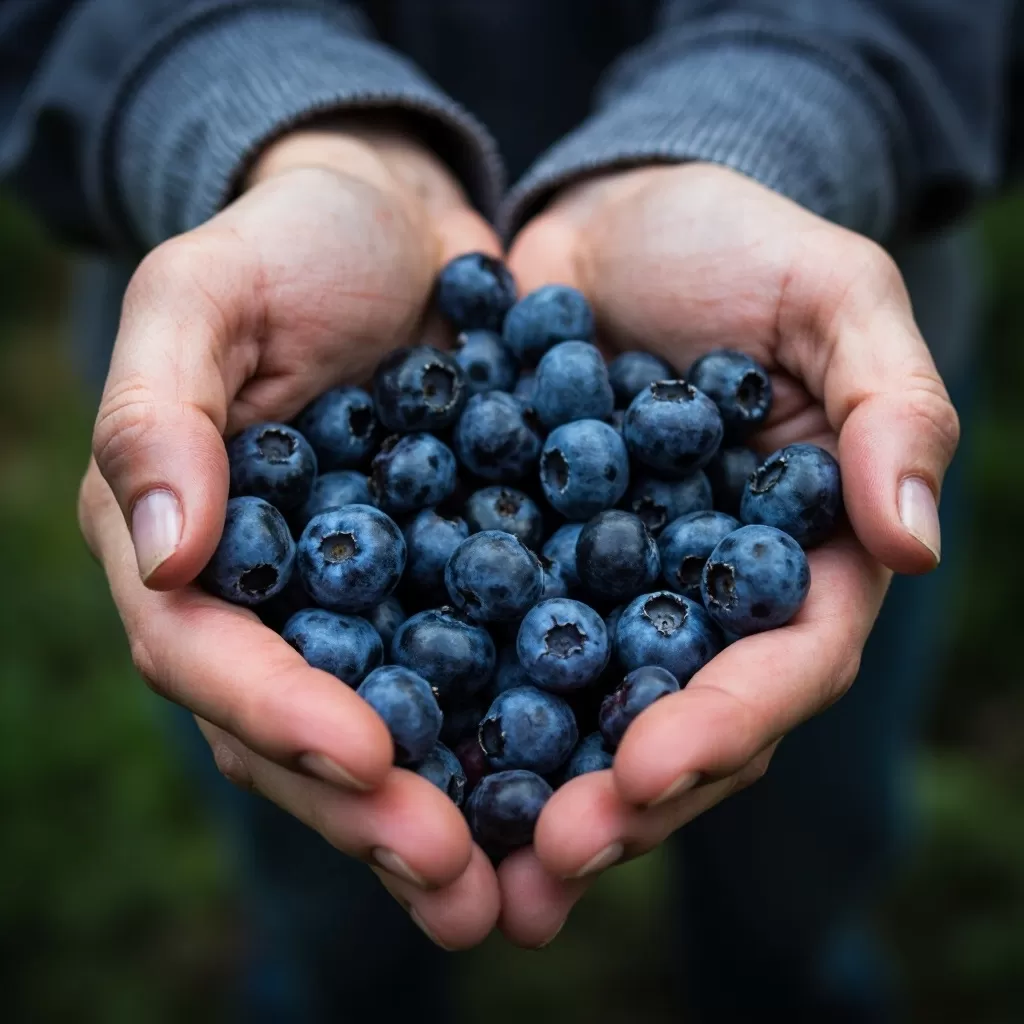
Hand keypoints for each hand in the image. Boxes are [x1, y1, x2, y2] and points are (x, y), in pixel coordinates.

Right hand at [78, 124, 502, 948]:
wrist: (398, 226)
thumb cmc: (290, 244)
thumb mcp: (205, 295)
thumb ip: (160, 413)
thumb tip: (165, 553)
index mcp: (193, 549)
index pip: (209, 658)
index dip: (277, 715)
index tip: (364, 757)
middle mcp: (277, 604)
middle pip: (302, 733)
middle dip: (370, 810)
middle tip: (452, 880)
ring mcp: (370, 606)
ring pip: (392, 733)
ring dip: (448, 815)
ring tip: (512, 888)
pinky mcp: (457, 589)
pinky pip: (481, 676)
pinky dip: (519, 740)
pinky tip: (581, 790)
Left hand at [496, 162, 958, 943]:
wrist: (614, 220)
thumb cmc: (740, 245)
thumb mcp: (834, 297)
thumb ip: (891, 407)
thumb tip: (911, 540)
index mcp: (794, 560)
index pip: (779, 669)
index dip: (724, 728)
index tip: (652, 772)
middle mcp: (698, 601)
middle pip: (673, 723)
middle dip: (618, 798)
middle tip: (548, 860)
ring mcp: (602, 591)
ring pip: (574, 711)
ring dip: (527, 787)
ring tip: (466, 854)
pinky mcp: (517, 562)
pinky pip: (482, 640)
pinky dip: (447, 696)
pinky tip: (393, 744)